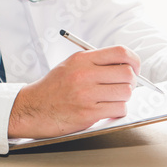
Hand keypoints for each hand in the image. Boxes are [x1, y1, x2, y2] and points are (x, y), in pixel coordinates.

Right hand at [8, 46, 139, 138]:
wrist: (31, 109)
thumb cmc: (54, 88)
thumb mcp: (71, 65)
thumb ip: (96, 62)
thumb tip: (127, 65)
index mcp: (82, 59)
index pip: (120, 52)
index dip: (134, 60)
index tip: (135, 68)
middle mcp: (84, 74)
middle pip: (127, 73)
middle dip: (131, 82)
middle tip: (124, 86)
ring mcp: (86, 94)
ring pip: (126, 93)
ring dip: (124, 98)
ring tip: (113, 98)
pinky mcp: (88, 113)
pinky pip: (119, 109)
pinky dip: (118, 110)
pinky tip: (108, 109)